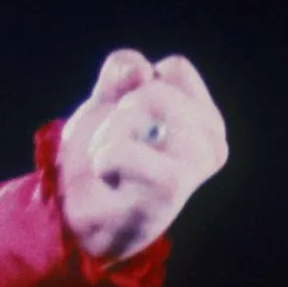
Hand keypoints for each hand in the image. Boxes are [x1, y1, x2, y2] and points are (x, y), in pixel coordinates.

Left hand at [57, 50, 227, 261]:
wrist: (75, 218)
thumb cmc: (99, 159)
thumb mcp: (106, 104)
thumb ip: (121, 74)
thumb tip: (140, 68)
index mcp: (204, 118)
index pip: (175, 68)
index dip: (137, 86)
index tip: (128, 120)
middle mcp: (212, 140)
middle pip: (154, 88)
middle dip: (119, 113)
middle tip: (115, 149)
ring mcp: (197, 163)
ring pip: (139, 110)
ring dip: (108, 136)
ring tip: (112, 166)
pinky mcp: (173, 185)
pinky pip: (121, 147)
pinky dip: (102, 159)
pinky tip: (111, 182)